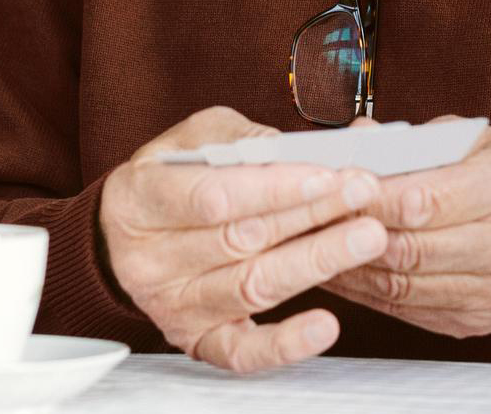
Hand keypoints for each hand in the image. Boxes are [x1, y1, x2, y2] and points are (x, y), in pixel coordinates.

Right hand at [99, 107, 386, 372]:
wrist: (124, 238)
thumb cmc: (168, 181)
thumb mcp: (190, 140)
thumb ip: (238, 139)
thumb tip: (291, 149)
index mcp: (141, 199)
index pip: (214, 196)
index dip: (275, 187)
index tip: (328, 174)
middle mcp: (151, 259)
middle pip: (241, 239)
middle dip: (311, 214)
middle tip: (363, 194)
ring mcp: (174, 304)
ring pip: (252, 286)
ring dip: (316, 261)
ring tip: (365, 237)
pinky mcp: (199, 340)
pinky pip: (243, 351)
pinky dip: (286, 343)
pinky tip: (325, 325)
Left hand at [322, 119, 490, 336]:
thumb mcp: (483, 142)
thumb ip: (418, 141)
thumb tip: (356, 139)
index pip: (424, 199)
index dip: (368, 197)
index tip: (328, 184)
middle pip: (408, 247)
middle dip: (348, 233)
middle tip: (302, 217)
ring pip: (401, 285)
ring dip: (348, 267)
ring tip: (308, 245)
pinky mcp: (476, 322)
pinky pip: (407, 309)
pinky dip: (366, 290)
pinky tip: (340, 271)